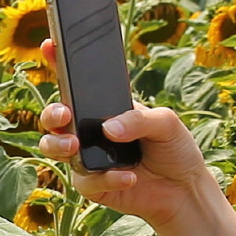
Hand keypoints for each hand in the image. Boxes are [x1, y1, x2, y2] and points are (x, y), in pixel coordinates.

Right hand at [34, 43, 221, 232]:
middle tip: (65, 115)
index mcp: (105, 109)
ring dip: (58, 144)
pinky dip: (105, 178)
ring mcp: (86, 158)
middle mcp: (90, 131)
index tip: (50, 45)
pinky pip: (84, 181)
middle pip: (54, 117)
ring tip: (75, 145)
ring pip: (53, 147)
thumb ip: (139, 119)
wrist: (184, 190)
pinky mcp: (92, 185)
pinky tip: (129, 176)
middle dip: (51, 113)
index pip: (77, 84)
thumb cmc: (174, 149)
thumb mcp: (166, 123)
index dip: (59, 63)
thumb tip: (109, 128)